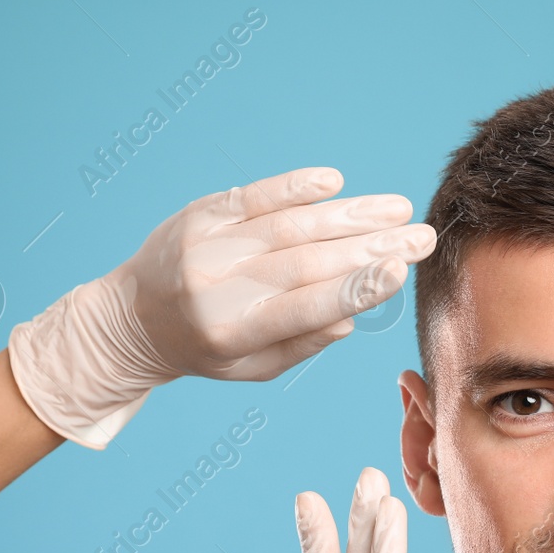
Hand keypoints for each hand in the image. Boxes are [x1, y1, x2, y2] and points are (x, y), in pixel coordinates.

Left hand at [9, 167, 434, 447]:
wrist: (131, 317)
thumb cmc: (206, 349)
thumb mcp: (253, 369)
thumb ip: (302, 343)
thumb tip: (351, 314)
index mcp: (233, 331)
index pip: (304, 307)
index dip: (354, 290)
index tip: (399, 273)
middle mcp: (217, 285)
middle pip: (308, 261)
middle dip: (371, 247)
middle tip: (422, 238)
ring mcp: (207, 244)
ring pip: (290, 224)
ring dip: (350, 215)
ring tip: (399, 210)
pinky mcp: (201, 213)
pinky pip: (255, 196)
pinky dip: (296, 187)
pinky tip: (335, 183)